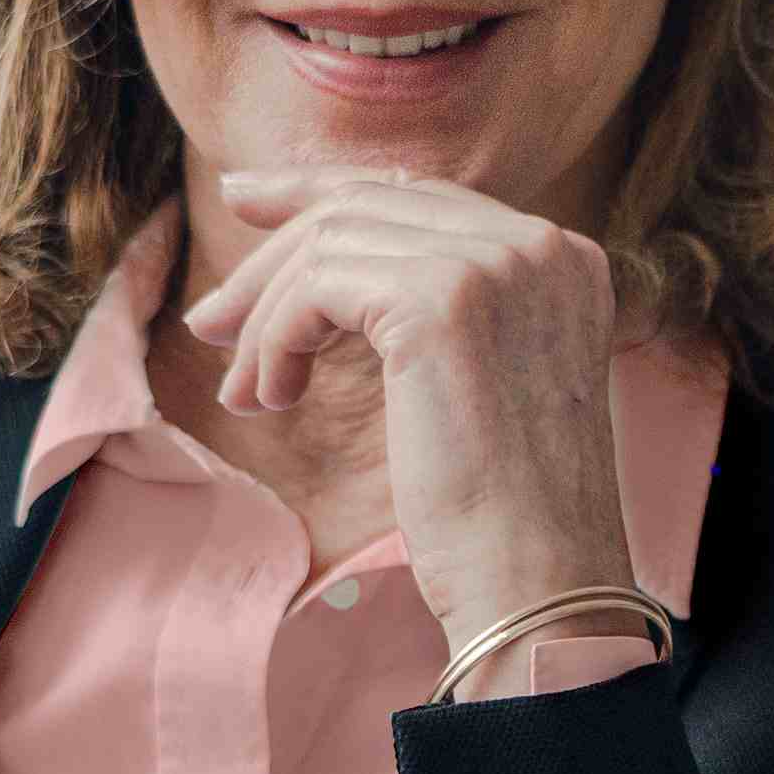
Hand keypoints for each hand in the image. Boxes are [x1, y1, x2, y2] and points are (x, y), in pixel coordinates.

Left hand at [182, 169, 645, 647]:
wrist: (539, 581)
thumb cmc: (506, 513)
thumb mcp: (484, 381)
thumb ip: (438, 308)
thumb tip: (323, 258)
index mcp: (563, 258)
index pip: (419, 194)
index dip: (321, 192)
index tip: (245, 204)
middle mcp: (539, 245)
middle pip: (365, 206)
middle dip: (272, 259)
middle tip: (211, 323)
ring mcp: (495, 265)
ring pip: (330, 244)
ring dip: (267, 319)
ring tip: (245, 394)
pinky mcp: (441, 301)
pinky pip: (315, 288)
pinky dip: (276, 340)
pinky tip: (271, 398)